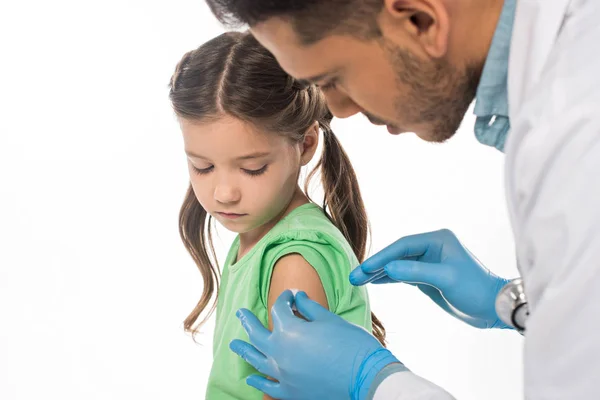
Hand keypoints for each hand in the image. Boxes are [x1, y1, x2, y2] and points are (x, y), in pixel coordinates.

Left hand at [230, 290, 402, 399]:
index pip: (279, 309)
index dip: (285, 299)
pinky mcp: (290, 393)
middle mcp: (279, 352)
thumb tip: (297, 298)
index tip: (290, 296)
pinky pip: (268, 386)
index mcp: (289, 330)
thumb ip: (308, 308)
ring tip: (233, 344)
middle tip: (239, 313)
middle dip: (248, 321)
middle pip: (257, 333)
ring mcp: (282, 375)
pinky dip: (257, 380)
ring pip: (256, 360)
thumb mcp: (330, 320)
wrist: (367, 378)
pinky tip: (250, 377)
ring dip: (244, 350)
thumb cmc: (352, 345)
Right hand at [350, 229, 510, 328]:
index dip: (381, 257)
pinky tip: (373, 282)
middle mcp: (431, 247)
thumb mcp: (446, 279)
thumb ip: (416, 272)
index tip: (364, 269)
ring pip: (397, 264)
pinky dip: (388, 278)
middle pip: (396, 254)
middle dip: (375, 265)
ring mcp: (428, 261)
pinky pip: (402, 274)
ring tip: (357, 281)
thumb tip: (387, 268)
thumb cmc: (475, 290)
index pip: (402, 246)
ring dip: (378, 273)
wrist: (493, 308)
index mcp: (437, 240)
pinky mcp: (427, 276)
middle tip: (354, 276)